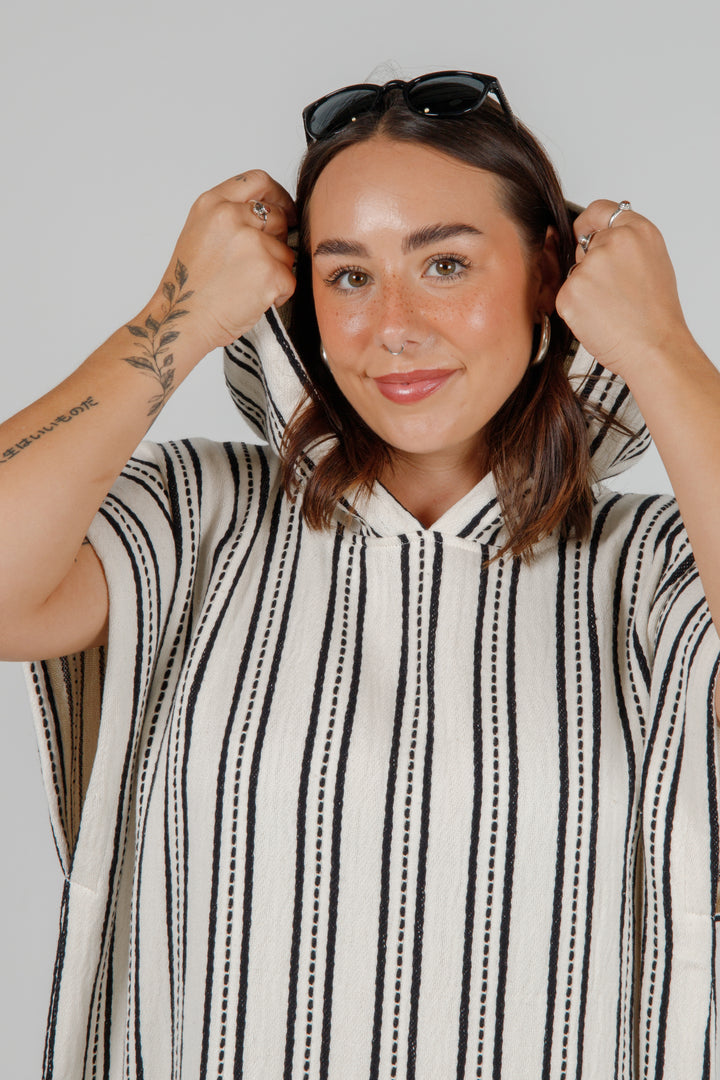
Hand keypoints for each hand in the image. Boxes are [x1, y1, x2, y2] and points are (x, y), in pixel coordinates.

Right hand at [157, 170, 297, 352]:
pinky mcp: (269, 271)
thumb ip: (230, 216)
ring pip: (286, 251)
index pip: (258, 181)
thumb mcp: (199, 233)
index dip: (278, 196)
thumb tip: (271, 215)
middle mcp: (231, 217)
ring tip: (247, 287)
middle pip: (278, 218)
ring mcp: (252, 243)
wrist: (182, 320)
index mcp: (212, 204)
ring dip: (276, 271)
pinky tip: (254, 300)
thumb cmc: (190, 286)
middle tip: (256, 265)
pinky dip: (279, 294)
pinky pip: (290, 279)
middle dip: (276, 241)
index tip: (285, 210)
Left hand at [555, 199, 690, 378]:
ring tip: (609, 308)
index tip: (582, 232)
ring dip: (583, 290)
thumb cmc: (656, 316)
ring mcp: (588, 267)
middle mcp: (612, 243)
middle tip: (612, 292)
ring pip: (573, 274)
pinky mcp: (569, 292)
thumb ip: (627, 246)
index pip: (599, 211)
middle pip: (584, 247)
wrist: (654, 348)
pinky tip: (596, 318)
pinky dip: (574, 309)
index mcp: (637, 232)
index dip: (587, 224)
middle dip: (590, 267)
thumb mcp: (653, 264)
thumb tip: (601, 241)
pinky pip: (564, 296)